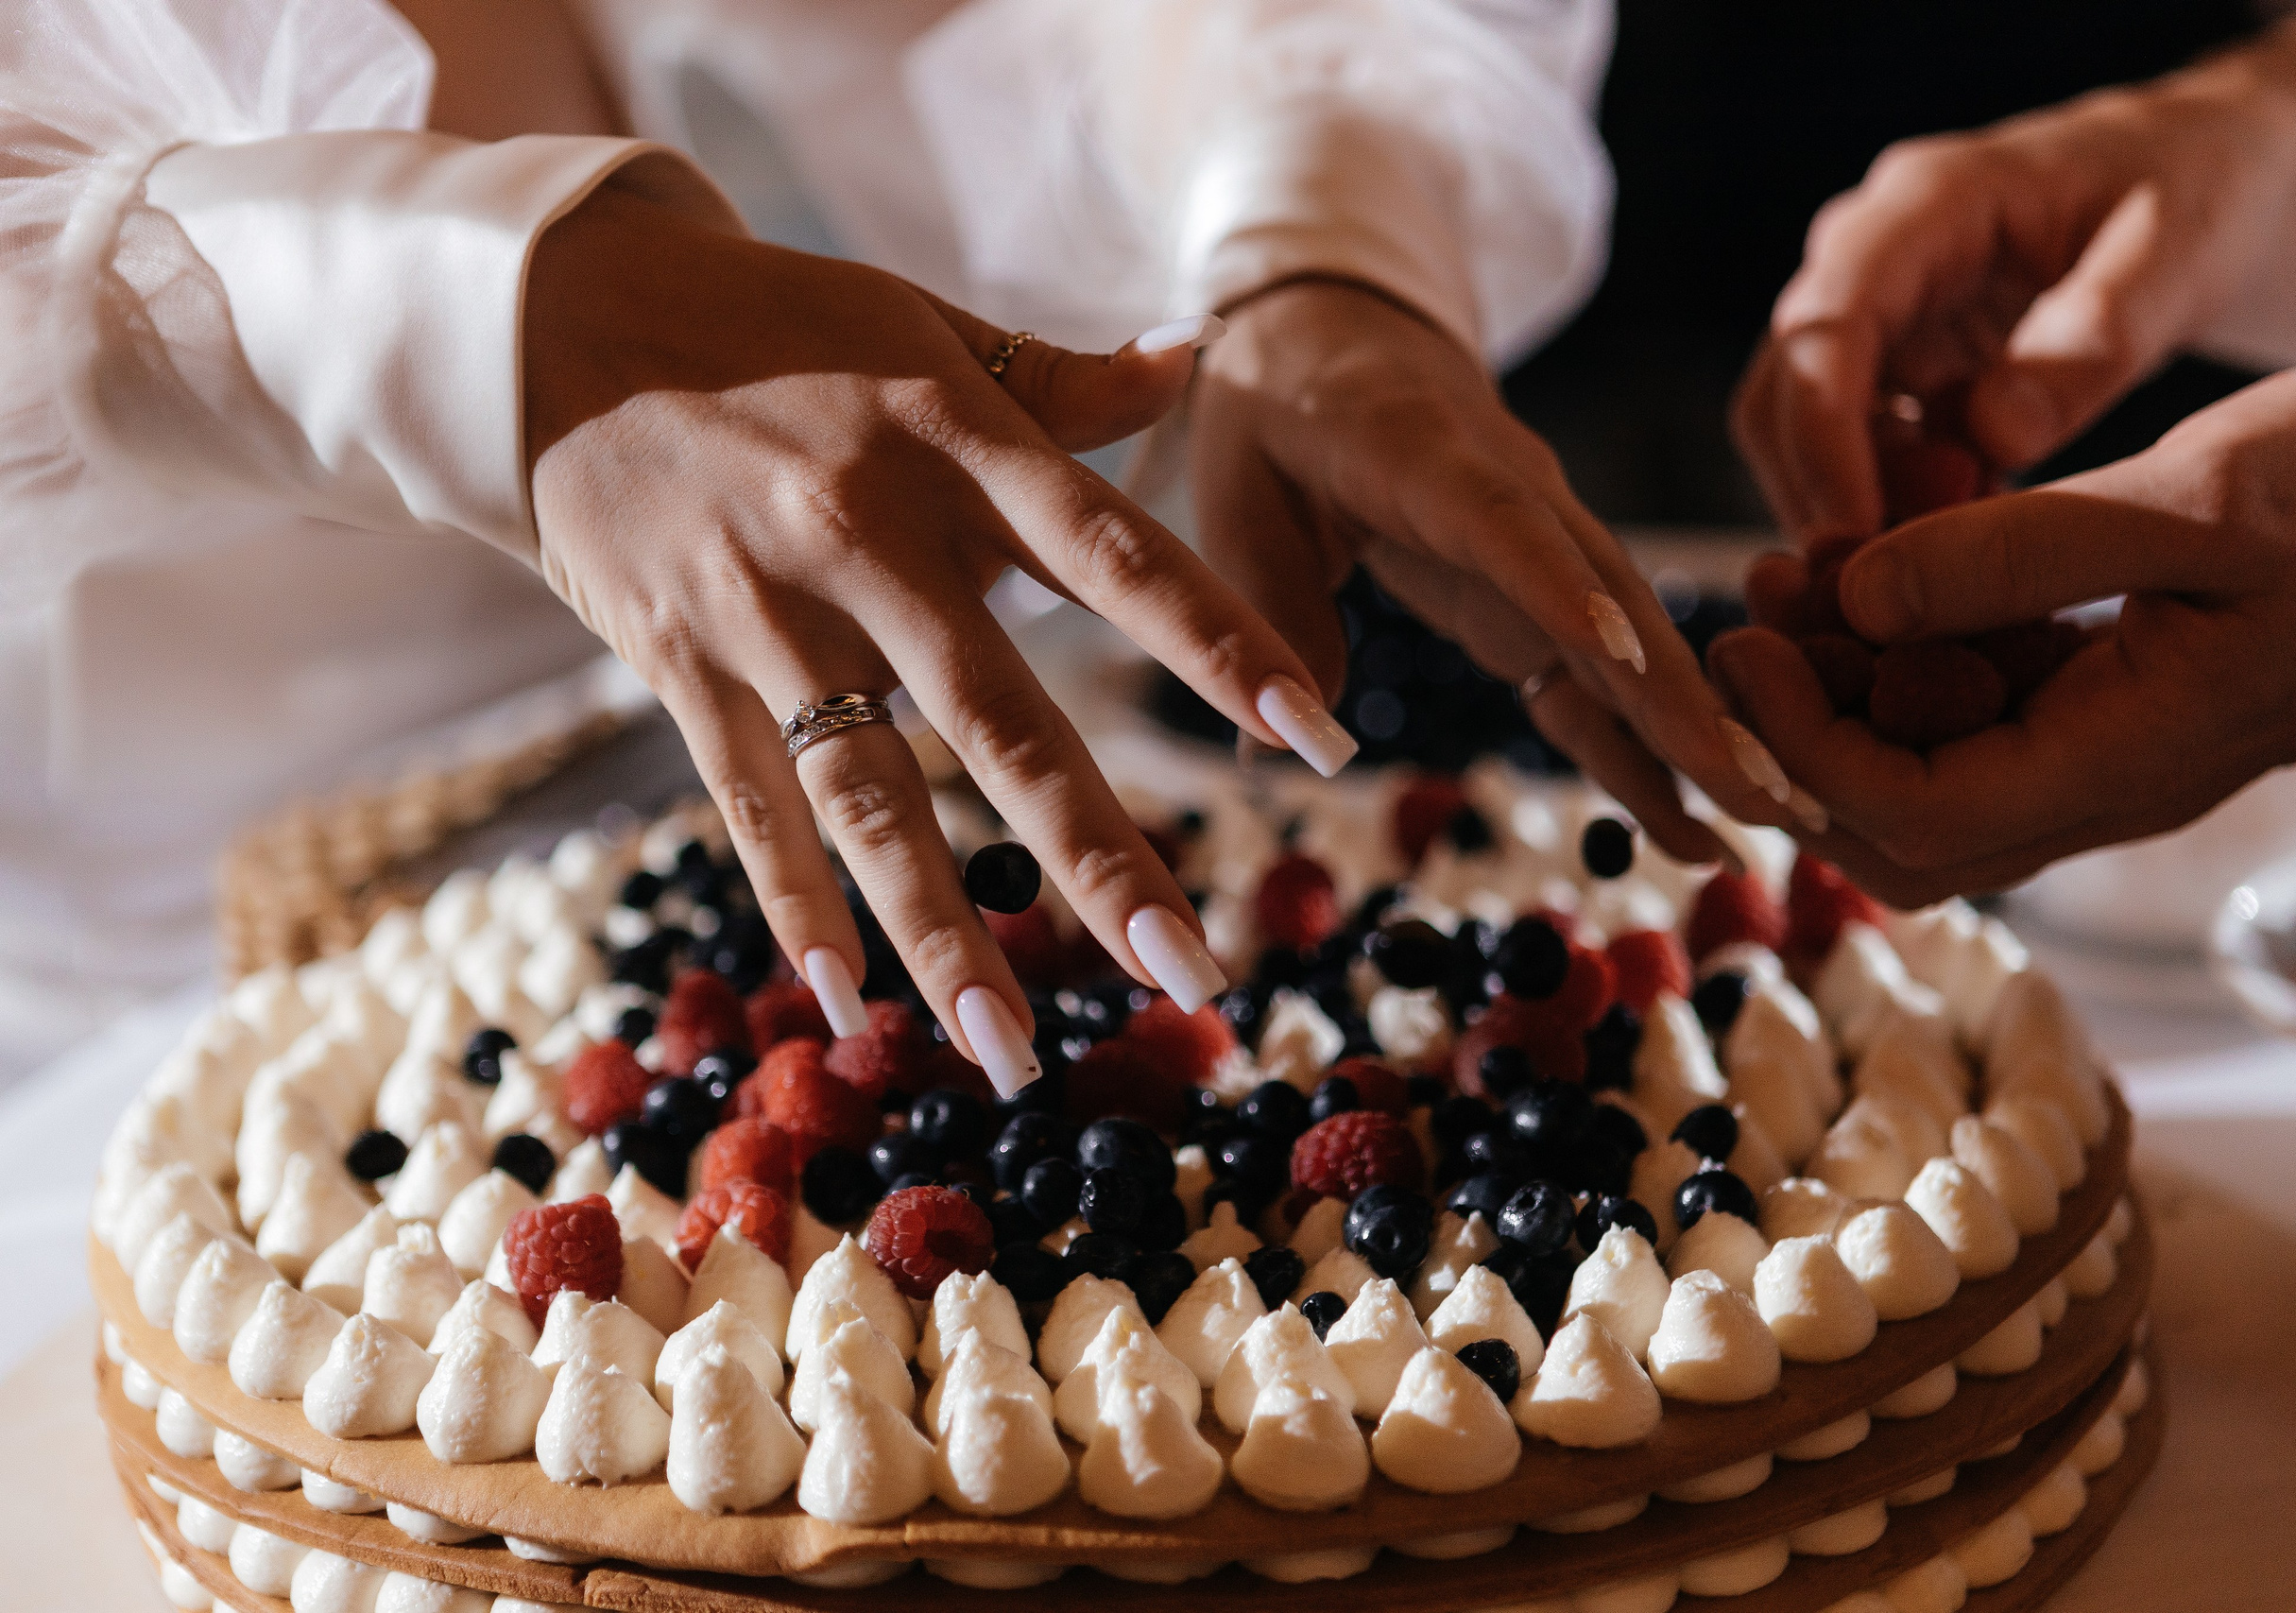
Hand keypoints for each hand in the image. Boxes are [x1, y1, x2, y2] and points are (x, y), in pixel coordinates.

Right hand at [523, 184, 1345, 1091]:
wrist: (557, 322)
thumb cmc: (777, 328)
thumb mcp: (924, 329)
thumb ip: (1063, 381)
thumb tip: (1194, 357)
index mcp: (956, 443)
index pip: (1120, 557)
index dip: (1226, 648)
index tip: (1322, 740)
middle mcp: (870, 536)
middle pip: (1005, 719)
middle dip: (1100, 856)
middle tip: (1189, 971)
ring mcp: (769, 613)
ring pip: (873, 798)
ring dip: (946, 933)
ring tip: (1012, 1052)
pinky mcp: (682, 666)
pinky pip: (751, 808)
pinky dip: (799, 909)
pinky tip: (854, 1008)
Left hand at [1189, 277, 1817, 863]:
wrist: (1338, 327)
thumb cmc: (1274, 407)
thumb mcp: (1236, 494)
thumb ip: (1266, 611)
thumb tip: (1281, 743)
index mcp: (1421, 454)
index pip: (1501, 522)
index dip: (1561, 592)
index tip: (1625, 661)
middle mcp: (1515, 492)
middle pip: (1611, 596)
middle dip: (1687, 698)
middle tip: (1762, 785)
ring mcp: (1545, 541)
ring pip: (1633, 641)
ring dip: (1700, 733)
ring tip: (1772, 820)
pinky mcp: (1546, 589)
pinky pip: (1601, 674)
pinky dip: (1644, 746)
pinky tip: (1694, 823)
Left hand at [1709, 362, 2295, 904]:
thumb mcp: (2198, 501)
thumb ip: (2025, 556)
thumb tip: (1859, 596)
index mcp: (2123, 760)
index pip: (1909, 815)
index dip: (1801, 747)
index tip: (1743, 647)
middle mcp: (2100, 784)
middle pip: (1892, 831)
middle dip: (1797, 740)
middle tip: (1745, 622)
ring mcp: (2102, 749)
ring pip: (1923, 771)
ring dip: (1839, 692)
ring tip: (1788, 575)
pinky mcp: (2103, 700)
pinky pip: (1973, 713)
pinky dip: (1901, 656)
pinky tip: (1866, 566)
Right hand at [1730, 66, 2294, 541]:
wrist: (2213, 178)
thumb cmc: (2204, 192)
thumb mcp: (2184, 254)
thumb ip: (2095, 340)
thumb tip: (1994, 437)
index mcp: (1933, 200)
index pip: (1827, 324)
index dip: (1823, 436)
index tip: (1855, 537)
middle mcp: (1874, 251)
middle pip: (1784, 388)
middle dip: (1823, 491)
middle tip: (1907, 579)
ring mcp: (1878, 310)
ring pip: (1802, 431)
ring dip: (1857, 505)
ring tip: (1965, 547)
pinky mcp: (1897, 364)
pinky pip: (1857, 452)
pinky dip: (1896, 506)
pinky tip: (1974, 534)